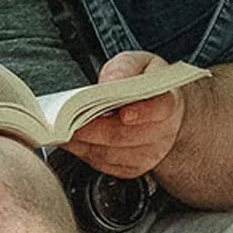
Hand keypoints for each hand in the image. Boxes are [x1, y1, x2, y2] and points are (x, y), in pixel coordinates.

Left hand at [61, 51, 185, 178]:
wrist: (162, 109)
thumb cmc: (147, 83)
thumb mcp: (139, 63)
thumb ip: (125, 67)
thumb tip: (109, 82)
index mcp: (168, 102)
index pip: (159, 109)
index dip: (142, 112)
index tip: (124, 113)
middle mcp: (162, 133)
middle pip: (125, 135)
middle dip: (94, 129)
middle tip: (69, 121)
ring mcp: (148, 155)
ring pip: (111, 153)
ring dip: (84, 143)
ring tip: (64, 130)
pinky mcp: (132, 169)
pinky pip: (105, 165)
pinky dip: (85, 153)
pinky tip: (75, 140)